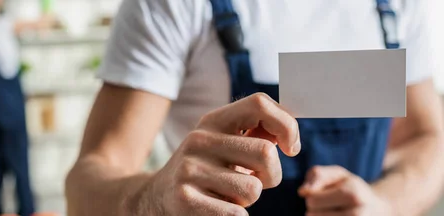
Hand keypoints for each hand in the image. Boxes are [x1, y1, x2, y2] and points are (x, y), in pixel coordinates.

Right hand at [127, 93, 300, 215]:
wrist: (153, 197)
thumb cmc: (202, 172)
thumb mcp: (221, 144)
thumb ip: (253, 134)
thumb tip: (290, 132)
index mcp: (212, 121)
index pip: (259, 103)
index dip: (286, 124)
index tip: (290, 148)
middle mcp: (199, 140)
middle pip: (265, 153)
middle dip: (271, 176)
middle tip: (254, 181)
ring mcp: (190, 169)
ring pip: (253, 188)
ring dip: (248, 199)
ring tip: (226, 194)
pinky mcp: (186, 199)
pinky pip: (236, 213)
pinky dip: (235, 215)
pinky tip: (216, 208)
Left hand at [299, 166, 393, 215]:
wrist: (376, 208)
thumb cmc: (351, 187)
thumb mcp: (337, 174)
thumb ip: (317, 175)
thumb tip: (302, 192)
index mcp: (352, 194)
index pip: (312, 200)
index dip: (313, 195)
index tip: (326, 193)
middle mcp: (356, 214)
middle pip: (311, 215)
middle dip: (315, 208)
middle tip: (331, 204)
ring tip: (334, 211)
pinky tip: (335, 215)